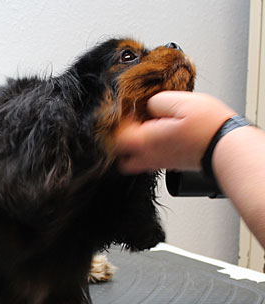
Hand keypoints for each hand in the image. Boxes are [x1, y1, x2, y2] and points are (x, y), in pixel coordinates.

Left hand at [115, 91, 235, 172]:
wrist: (226, 147)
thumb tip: (149, 104)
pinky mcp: (168, 164)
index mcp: (146, 140)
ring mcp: (157, 163)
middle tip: (129, 123)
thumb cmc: (207, 127)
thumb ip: (157, 101)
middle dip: (121, 138)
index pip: (117, 135)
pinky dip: (146, 150)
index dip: (119, 120)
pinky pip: (147, 161)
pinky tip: (158, 136)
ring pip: (132, 160)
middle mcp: (148, 155)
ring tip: (144, 128)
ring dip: (133, 145)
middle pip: (120, 154)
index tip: (127, 109)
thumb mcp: (180, 101)